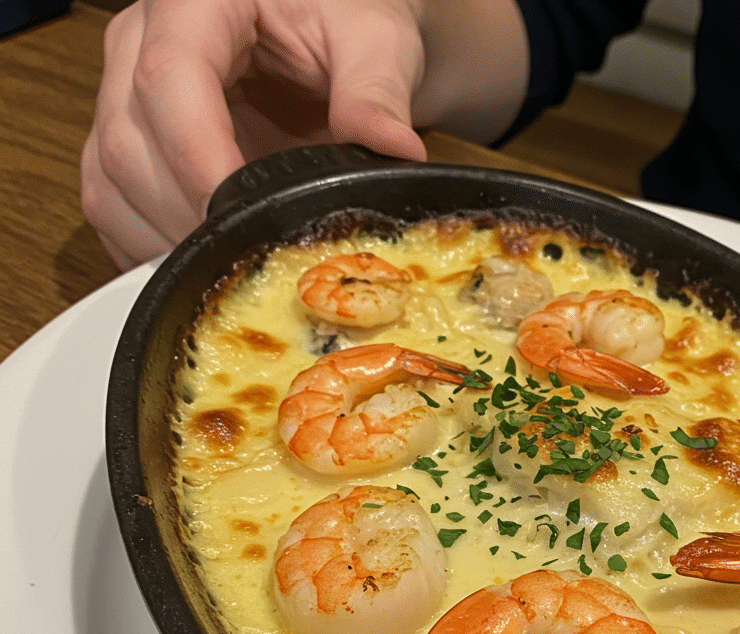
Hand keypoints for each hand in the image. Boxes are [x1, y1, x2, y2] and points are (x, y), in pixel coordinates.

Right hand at [81, 0, 429, 269]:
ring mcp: (125, 98)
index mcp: (194, 3)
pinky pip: (112, 208)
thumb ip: (376, 89)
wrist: (328, 32)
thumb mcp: (374, 37)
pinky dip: (152, 247)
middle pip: (129, 144)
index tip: (243, 215)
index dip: (199, 159)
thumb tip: (392, 147)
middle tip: (254, 259)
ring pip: (110, 184)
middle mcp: (141, 46)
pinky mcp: (129, 147)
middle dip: (189, 216)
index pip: (168, 79)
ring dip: (167, 240)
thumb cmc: (341, 19)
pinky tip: (205, 264)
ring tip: (235, 265)